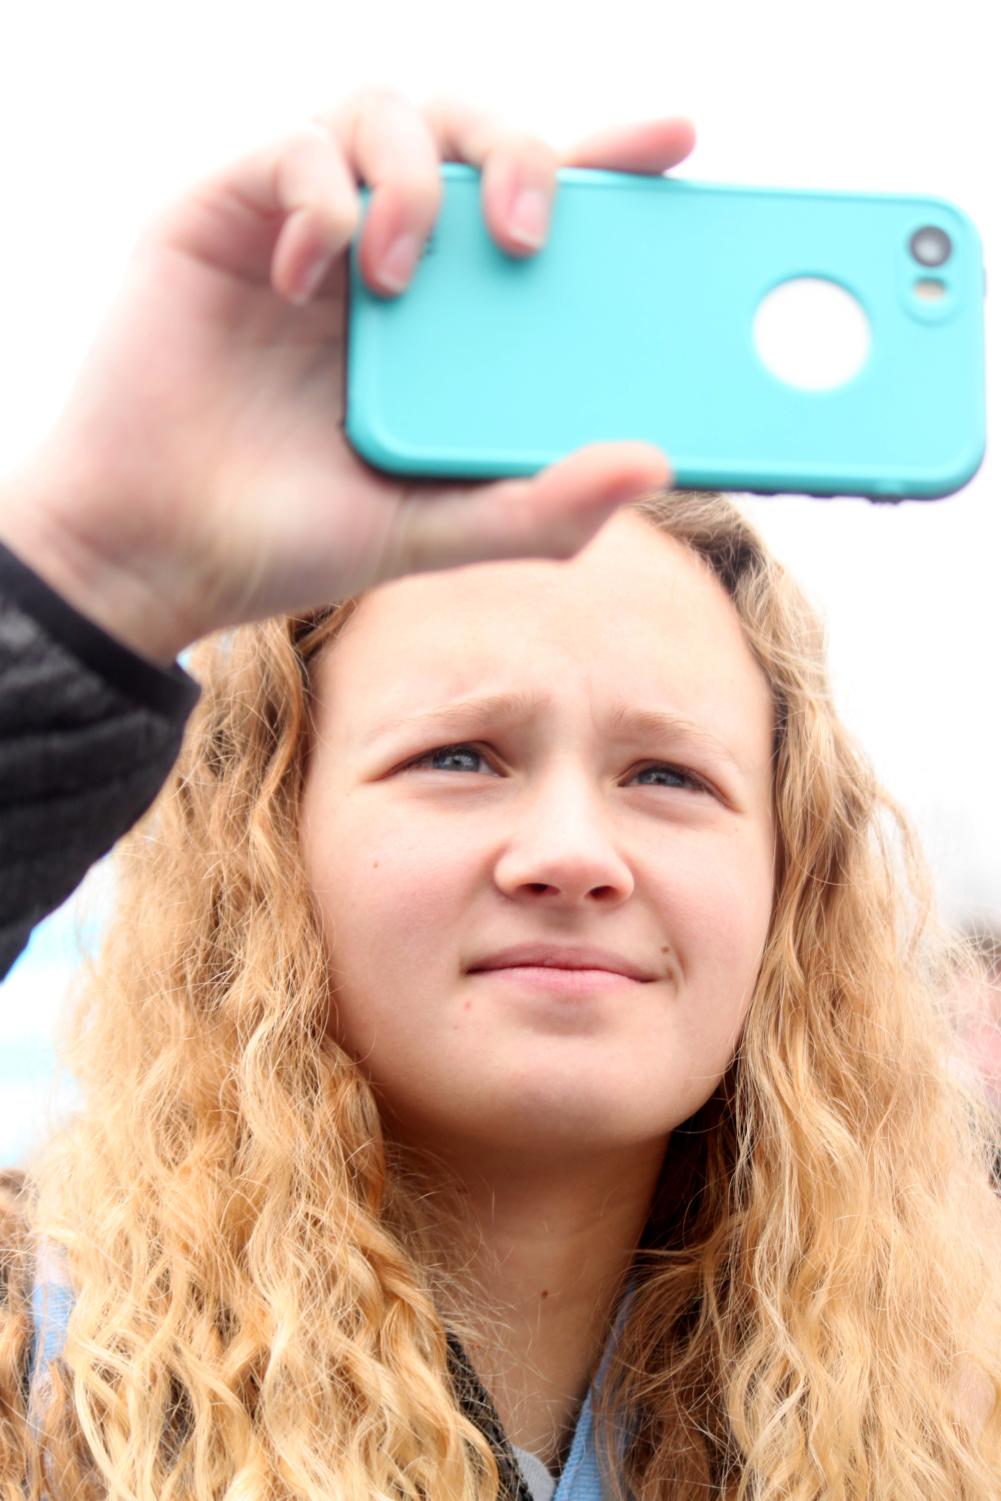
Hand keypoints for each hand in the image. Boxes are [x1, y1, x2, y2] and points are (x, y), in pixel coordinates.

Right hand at [1, 88, 694, 663]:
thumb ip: (542, 508)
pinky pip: (292, 148)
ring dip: (415, 176)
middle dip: (517, 148)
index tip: (679, 142)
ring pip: (386, 110)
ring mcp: (306, 229)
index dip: (606, 161)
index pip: (537, 209)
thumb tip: (656, 464)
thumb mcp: (436, 532)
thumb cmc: (296, 539)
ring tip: (397, 276)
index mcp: (446, 318)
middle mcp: (384, 257)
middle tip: (528, 233)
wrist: (161, 555)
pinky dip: (319, 199)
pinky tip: (311, 280)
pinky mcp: (225, 215)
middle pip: (471, 130)